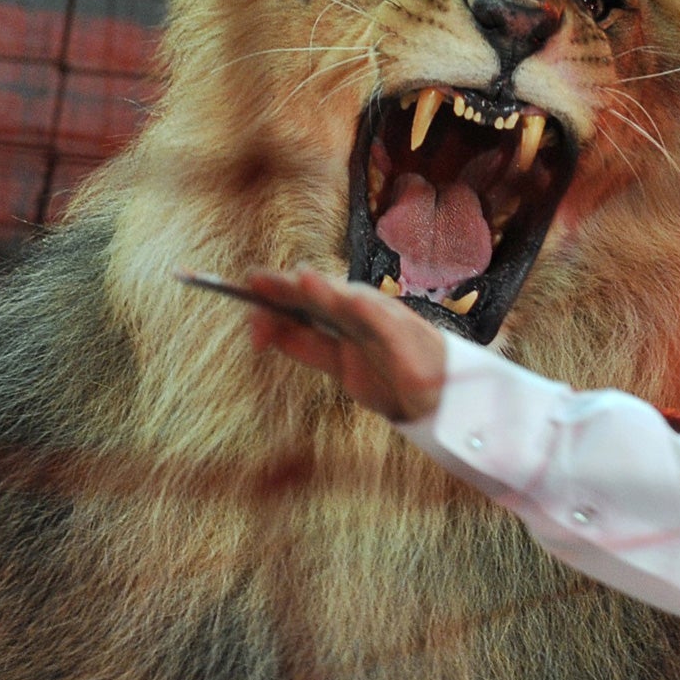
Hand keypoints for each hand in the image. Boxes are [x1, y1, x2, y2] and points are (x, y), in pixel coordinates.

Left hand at [242, 268, 447, 422]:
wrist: (437, 398)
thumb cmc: (389, 374)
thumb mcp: (337, 363)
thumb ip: (305, 345)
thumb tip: (264, 331)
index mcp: (341, 315)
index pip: (300, 299)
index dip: (271, 298)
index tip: (242, 297)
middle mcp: (360, 310)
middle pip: (319, 293)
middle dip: (288, 289)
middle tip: (256, 282)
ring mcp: (384, 321)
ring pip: (350, 300)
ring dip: (326, 290)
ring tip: (302, 280)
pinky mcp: (408, 339)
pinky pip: (387, 323)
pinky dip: (369, 311)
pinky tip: (352, 303)